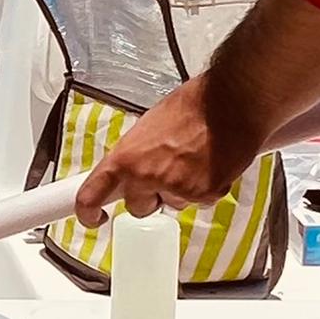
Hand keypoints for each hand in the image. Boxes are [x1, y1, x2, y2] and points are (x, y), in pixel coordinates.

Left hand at [78, 75, 243, 221]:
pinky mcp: (204, 195)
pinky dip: (204, 187)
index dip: (87, 212)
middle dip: (147, 196)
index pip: (91, 196)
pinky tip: (211, 163)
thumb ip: (136, 153)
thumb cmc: (193, 106)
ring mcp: (176, 189)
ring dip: (179, 190)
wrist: (232, 101)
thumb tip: (132, 166)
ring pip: (171, 204)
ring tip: (194, 158)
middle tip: (163, 173)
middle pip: (137, 208)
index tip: (92, 217)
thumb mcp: (148, 126)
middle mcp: (147, 177)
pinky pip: (199, 201)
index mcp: (126, 158)